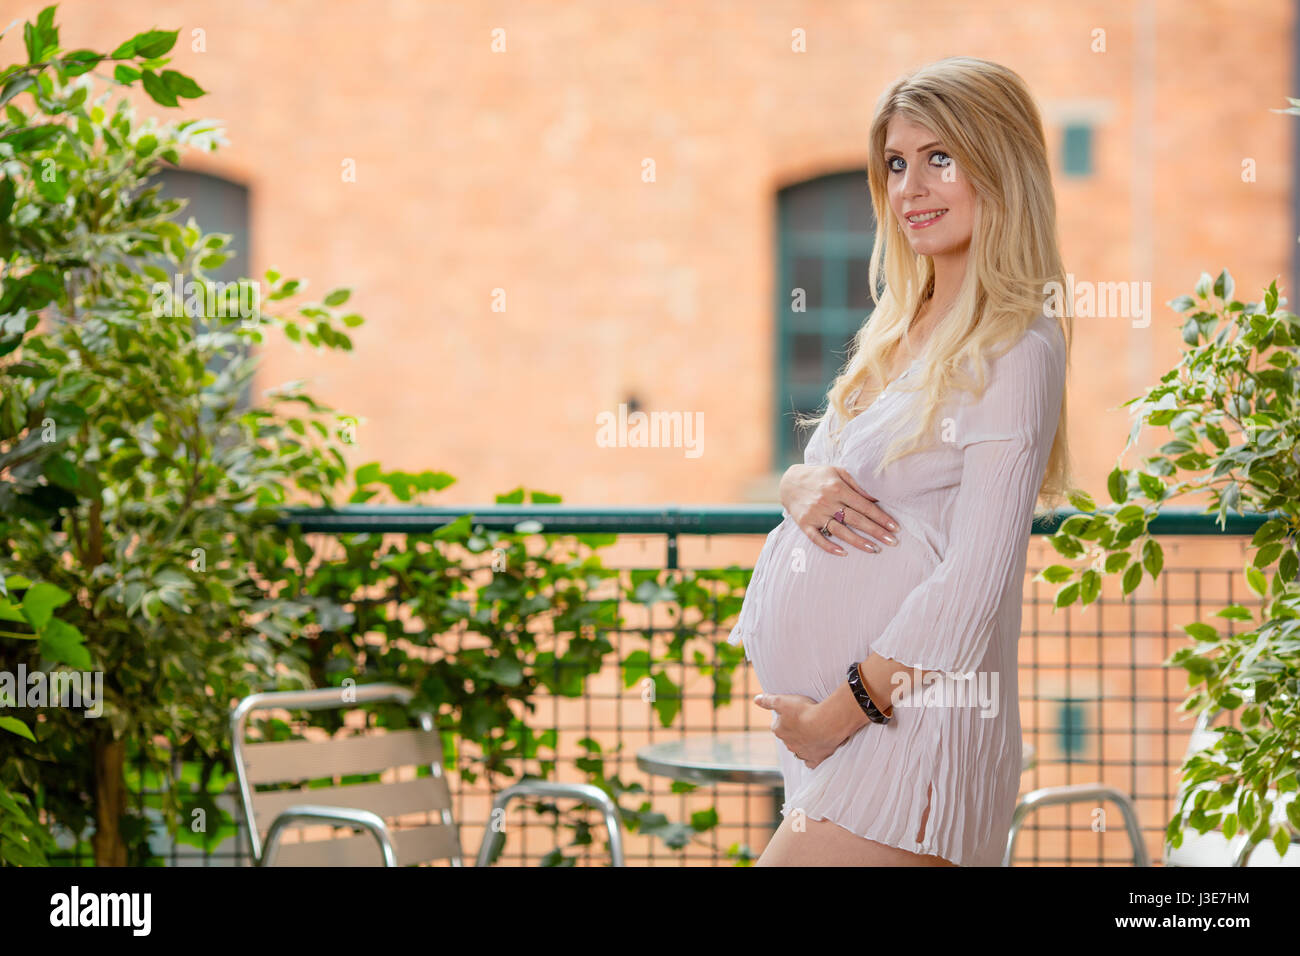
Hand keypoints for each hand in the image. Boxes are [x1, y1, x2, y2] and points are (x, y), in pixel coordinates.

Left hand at [754, 689, 867, 768]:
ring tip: (811, 734)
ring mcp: (801, 753)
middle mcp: (788, 744)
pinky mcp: (815, 759)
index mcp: (779, 730)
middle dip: (793, 732)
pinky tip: (815, 752)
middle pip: (788, 738)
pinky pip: (810, 763)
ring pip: (798, 750)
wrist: (826, 724)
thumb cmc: (804, 711)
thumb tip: (756, 699)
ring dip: (802, 744)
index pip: (777, 726)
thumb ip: (769, 701)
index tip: (792, 713)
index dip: (784, 719)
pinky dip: (811, 758)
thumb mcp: (783, 700)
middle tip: (804, 721)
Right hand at [779, 464, 900, 557]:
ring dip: (858, 542)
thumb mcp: (838, 471)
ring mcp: (815, 514)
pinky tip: (844, 554)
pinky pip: (817, 538)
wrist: (789, 482)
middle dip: (876, 531)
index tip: (895, 527)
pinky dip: (829, 547)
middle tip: (893, 542)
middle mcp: (827, 501)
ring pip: (840, 531)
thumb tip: (876, 496)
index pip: (864, 505)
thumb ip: (857, 483)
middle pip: (855, 519)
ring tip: (875, 550)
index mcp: (837, 487)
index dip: (881, 517)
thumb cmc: (819, 476)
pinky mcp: (804, 524)